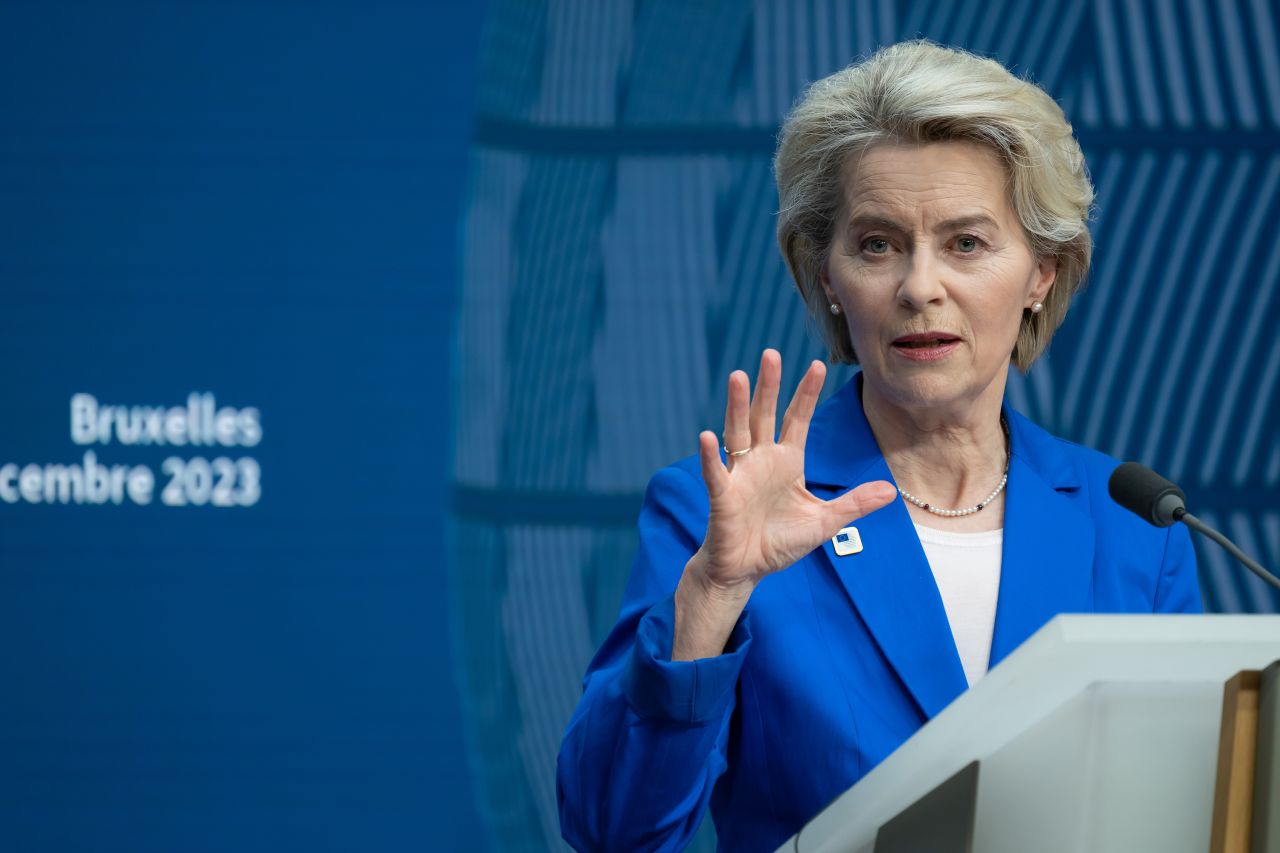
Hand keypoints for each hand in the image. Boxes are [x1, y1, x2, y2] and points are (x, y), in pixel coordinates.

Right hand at [673, 351, 894, 658]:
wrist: (746, 570)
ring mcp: (740, 476)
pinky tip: (708, 436)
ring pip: (738, 433)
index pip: (798, 420)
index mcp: (787, 462)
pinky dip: (711, 456)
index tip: (819, 365)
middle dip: (769, 385)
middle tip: (771, 353)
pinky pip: (716, 473)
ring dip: (737, 406)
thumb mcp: (825, 522)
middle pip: (765, 415)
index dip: (807, 394)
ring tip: (737, 376)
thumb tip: (890, 491)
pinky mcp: (723, 497)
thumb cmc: (778, 542)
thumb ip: (854, 504)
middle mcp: (762, 461)